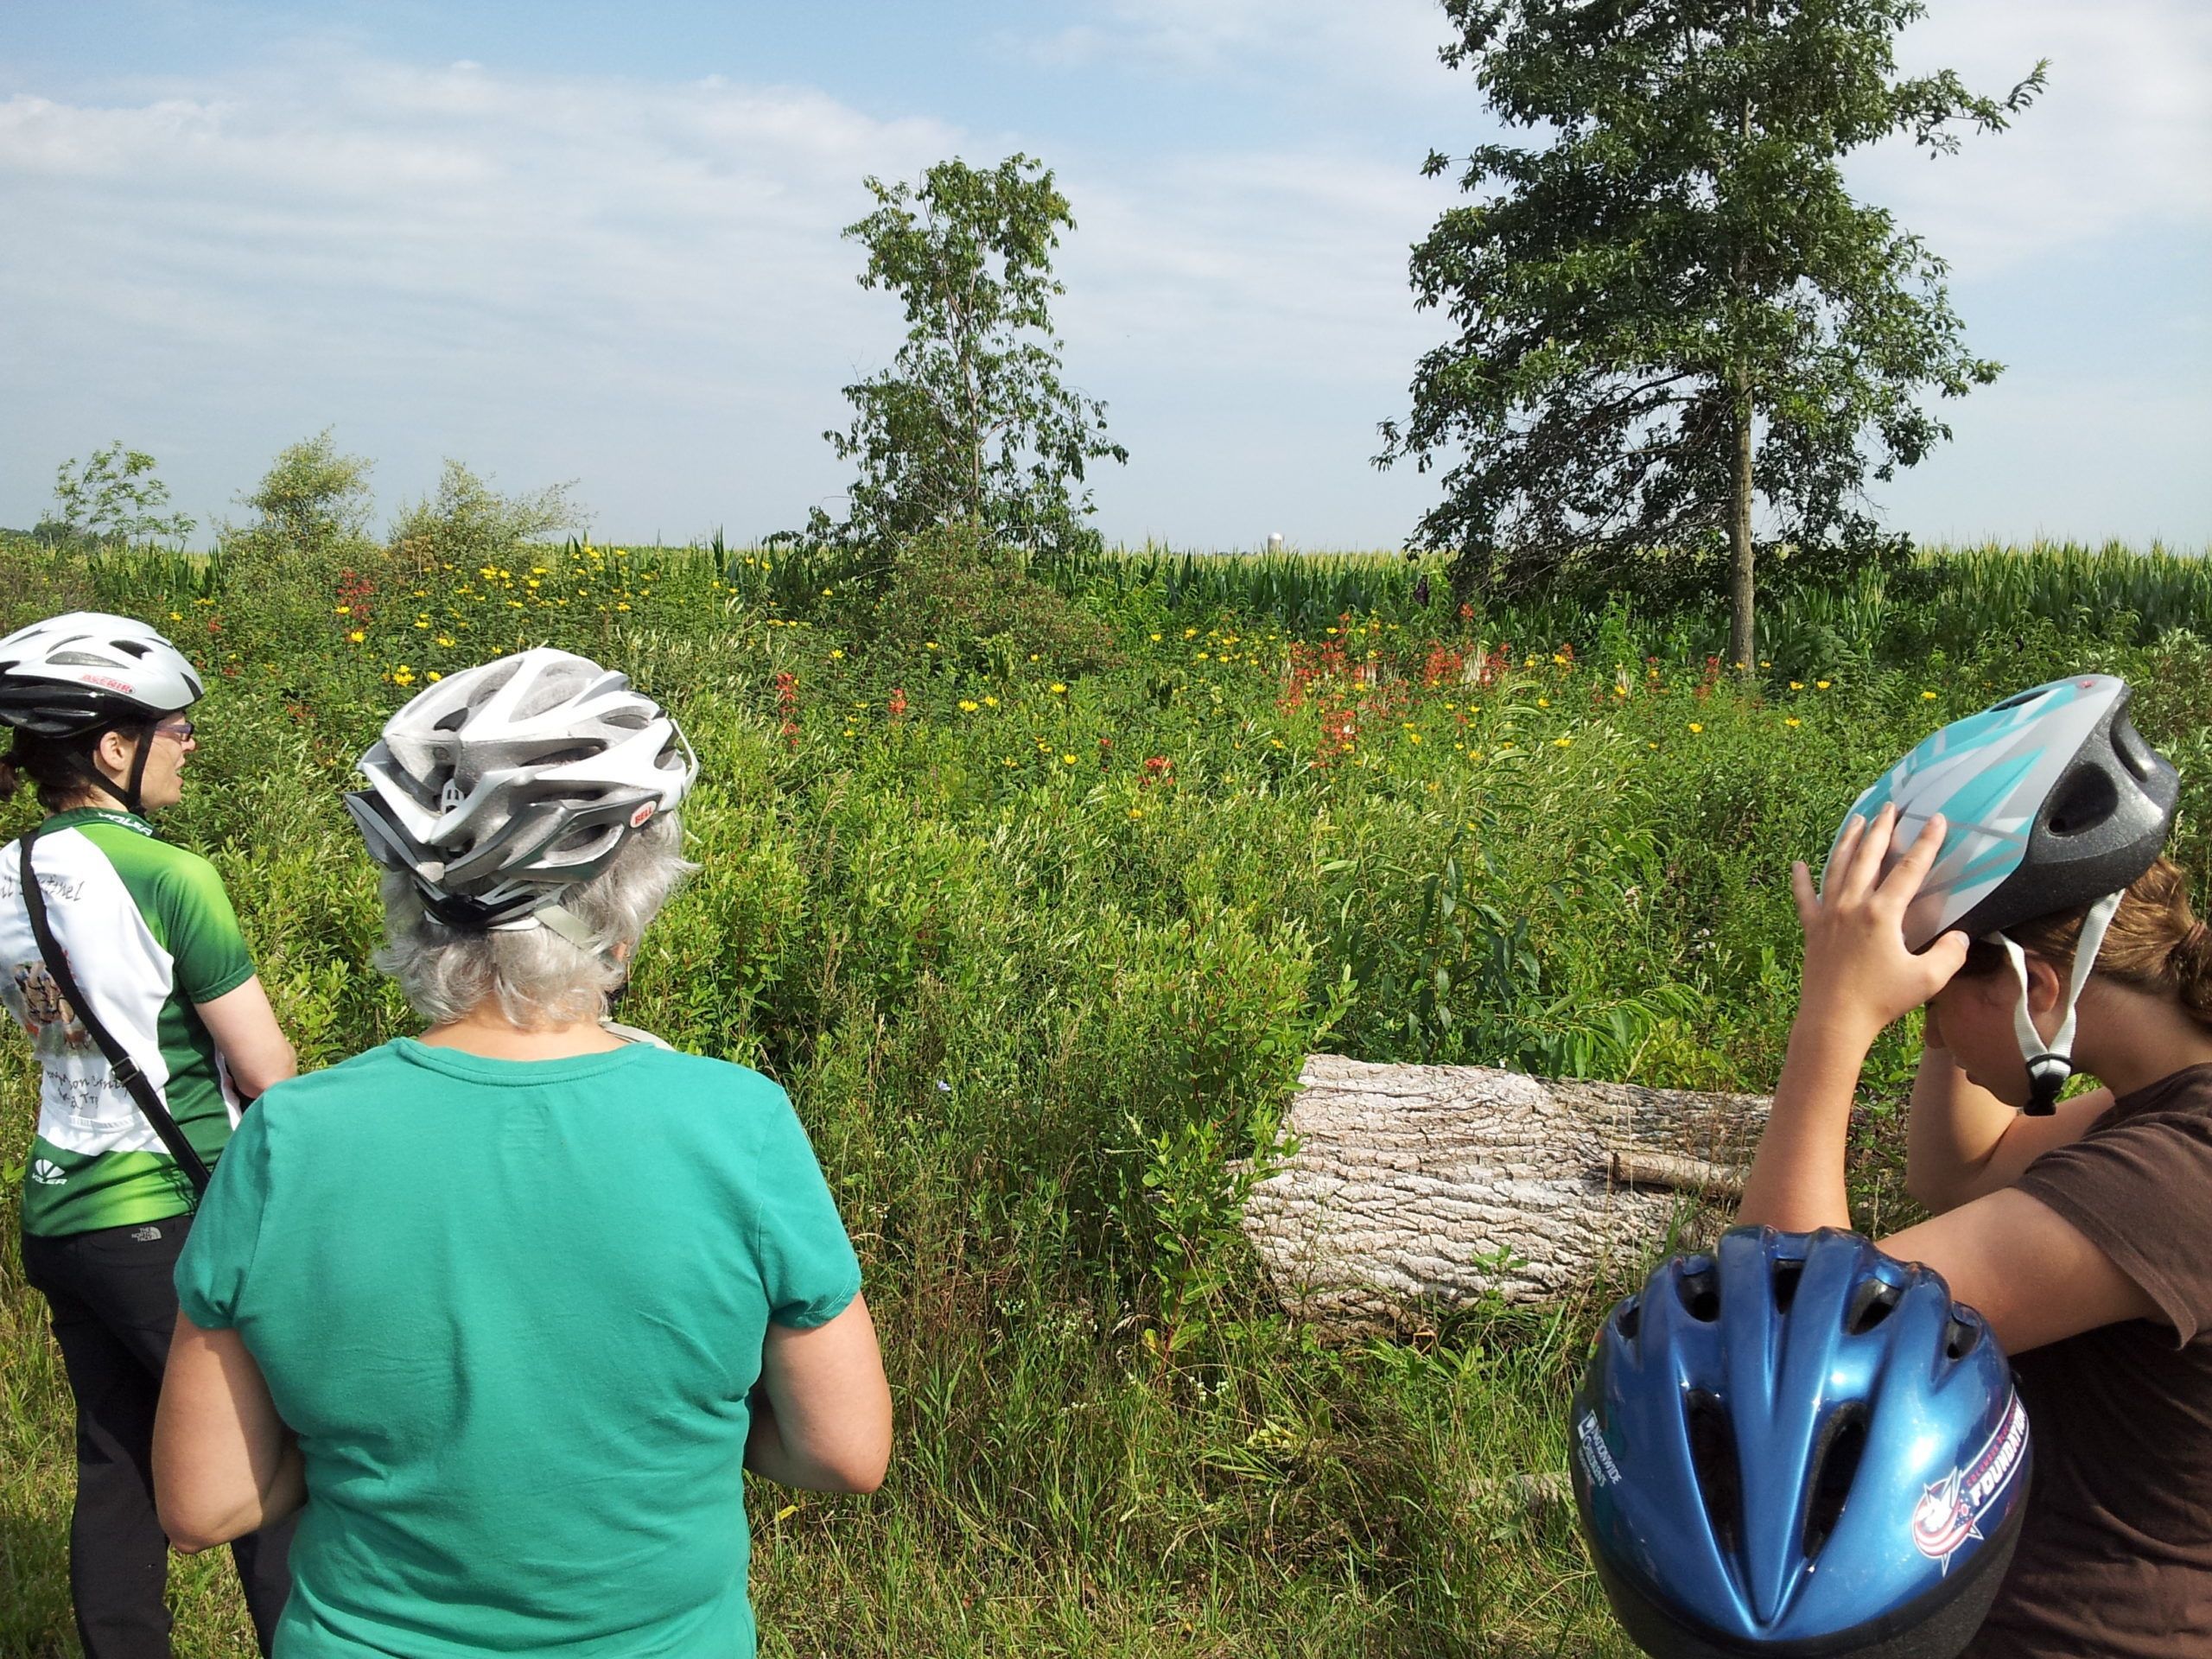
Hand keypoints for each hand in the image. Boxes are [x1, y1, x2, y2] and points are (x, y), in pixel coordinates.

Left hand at [1789, 804, 1969, 1045]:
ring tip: (1856, 819)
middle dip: (1881, 829)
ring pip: (1837, 867)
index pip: (1910, 869)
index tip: (1936, 819)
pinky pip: (1804, 898)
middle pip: (1868, 857)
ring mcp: (1828, 915)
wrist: (1834, 1020)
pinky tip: (1798, 863)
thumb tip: (1960, 935)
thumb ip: (1950, 953)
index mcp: (1882, 913)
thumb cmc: (1882, 1001)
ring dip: (1847, 841)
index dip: (1926, 843)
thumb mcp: (1928, 979)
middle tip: (1890, 806)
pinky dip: (1801, 879)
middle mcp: (1852, 905)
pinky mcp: (1811, 929)